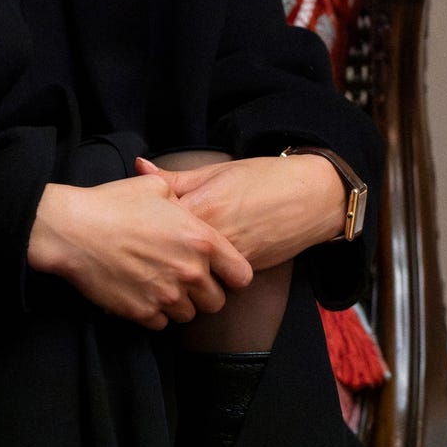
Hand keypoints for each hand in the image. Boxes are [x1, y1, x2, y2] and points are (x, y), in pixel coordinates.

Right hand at [27, 176, 252, 330]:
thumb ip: (183, 197)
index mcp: (201, 240)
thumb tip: (186, 202)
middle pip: (216, 302)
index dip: (232, 276)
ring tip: (159, 285)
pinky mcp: (142, 313)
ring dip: (179, 304)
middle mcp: (190, 271)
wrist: (72, 230)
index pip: (242, 276)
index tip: (220, 273)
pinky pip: (162, 324)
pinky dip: (155, 313)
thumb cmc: (112, 204)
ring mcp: (166, 296)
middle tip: (183, 279)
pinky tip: (141, 293)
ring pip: (189, 316)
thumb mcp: (155, 187)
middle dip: (203, 293)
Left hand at [134, 154, 346, 269]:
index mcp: (202, 207)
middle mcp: (214, 237)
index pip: (156, 224)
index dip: (141, 224)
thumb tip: (139, 166)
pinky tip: (195, 266)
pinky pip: (214, 280)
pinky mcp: (245, 270)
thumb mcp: (216, 171)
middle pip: (170, 254)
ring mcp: (230, 258)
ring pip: (191, 274)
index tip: (133, 222)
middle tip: (141, 247)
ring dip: (177, 269)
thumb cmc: (263, 178)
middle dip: (155, 252)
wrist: (312, 196)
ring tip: (166, 260)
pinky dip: (201, 276)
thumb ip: (174, 178)